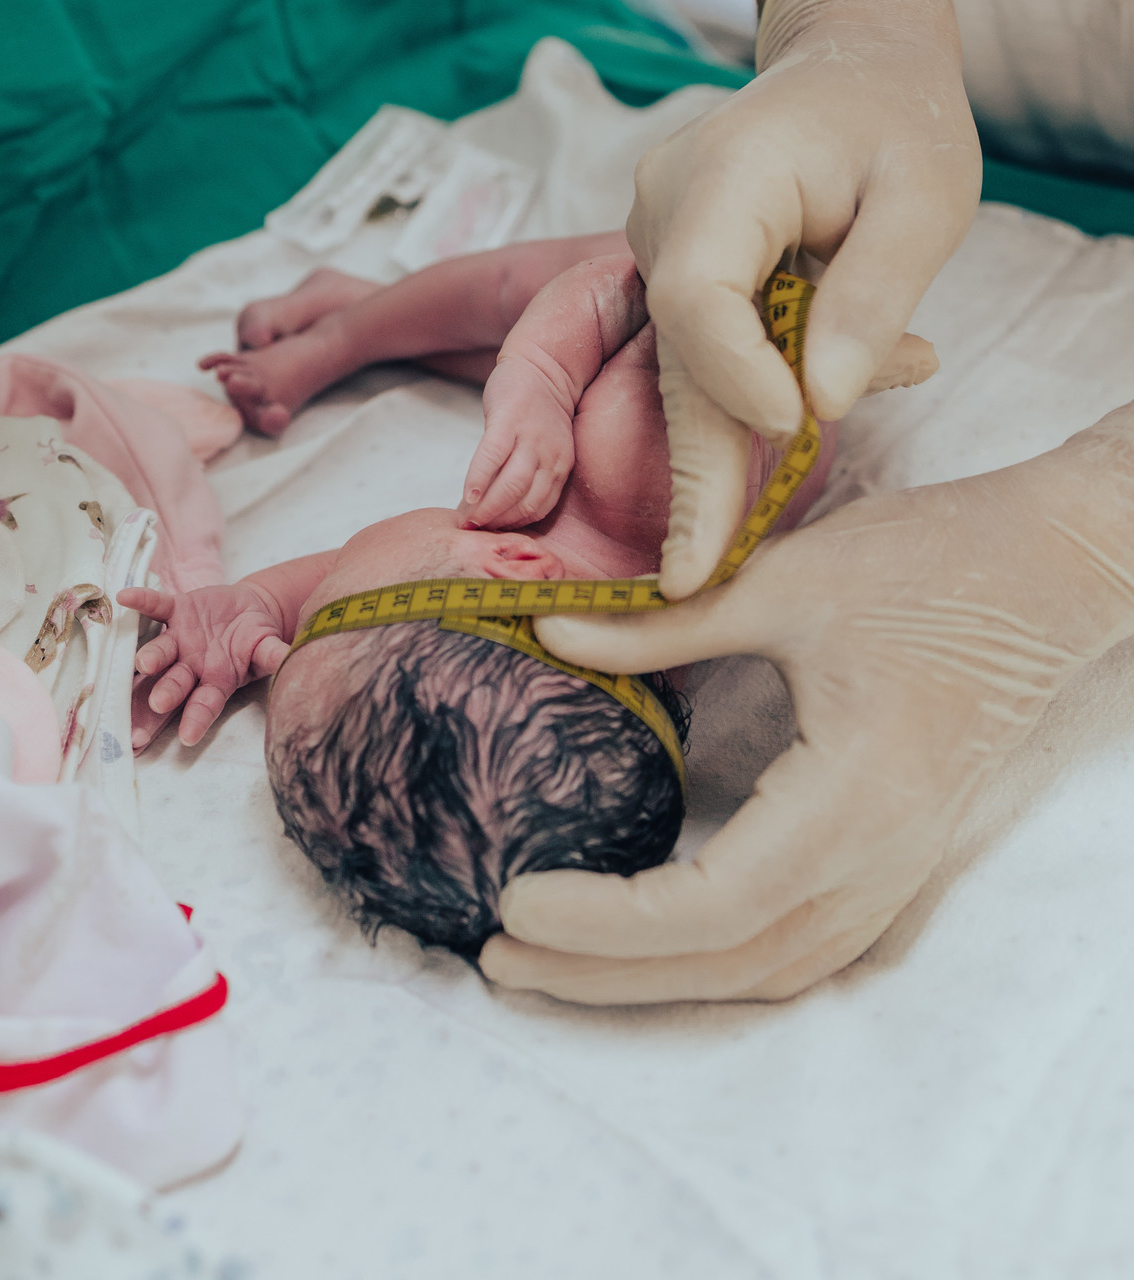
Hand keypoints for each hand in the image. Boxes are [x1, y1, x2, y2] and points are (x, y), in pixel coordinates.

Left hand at [118, 582, 290, 748]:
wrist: (249, 610)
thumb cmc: (258, 639)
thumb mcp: (268, 650)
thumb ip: (274, 658)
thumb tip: (291, 665)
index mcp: (216, 680)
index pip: (204, 704)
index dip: (197, 719)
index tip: (188, 738)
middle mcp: (191, 665)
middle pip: (176, 683)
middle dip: (167, 693)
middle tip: (158, 703)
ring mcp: (180, 639)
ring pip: (162, 649)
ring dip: (152, 655)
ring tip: (144, 661)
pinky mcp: (176, 611)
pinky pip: (157, 606)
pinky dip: (142, 602)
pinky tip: (125, 598)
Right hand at [457, 355, 575, 528]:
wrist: (543, 365)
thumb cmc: (536, 411)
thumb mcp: (547, 446)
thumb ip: (527, 473)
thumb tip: (487, 505)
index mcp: (560, 465)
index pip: (539, 508)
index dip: (514, 526)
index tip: (491, 534)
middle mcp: (550, 455)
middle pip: (526, 502)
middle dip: (498, 523)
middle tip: (475, 532)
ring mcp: (530, 437)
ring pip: (511, 485)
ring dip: (488, 508)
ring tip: (468, 520)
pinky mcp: (508, 420)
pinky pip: (492, 457)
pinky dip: (479, 480)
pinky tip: (467, 495)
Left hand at [478, 405, 1133, 1003]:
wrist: (1050, 573)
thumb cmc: (933, 566)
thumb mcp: (790, 580)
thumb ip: (665, 623)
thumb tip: (550, 633)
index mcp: (853, 798)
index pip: (713, 904)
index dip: (606, 920)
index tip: (515, 898)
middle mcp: (878, 860)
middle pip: (728, 963)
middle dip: (604, 974)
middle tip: (498, 960)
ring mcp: (895, 870)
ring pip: (764, 972)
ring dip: (656, 982)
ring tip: (554, 964)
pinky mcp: (896, 857)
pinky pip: (799, 950)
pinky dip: (718, 966)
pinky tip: (657, 948)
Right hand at [632, 0, 979, 595]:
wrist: (853, 64)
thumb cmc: (897, 119)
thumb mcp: (925, 197)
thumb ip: (872, 296)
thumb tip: (821, 404)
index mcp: (720, 177)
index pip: (697, 295)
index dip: (737, 373)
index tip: (797, 424)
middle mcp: (665, 214)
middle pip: (673, 354)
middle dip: (692, 468)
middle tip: (690, 577)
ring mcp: (661, 244)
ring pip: (684, 367)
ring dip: (726, 448)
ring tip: (714, 560)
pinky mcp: (678, 273)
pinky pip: (705, 353)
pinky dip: (752, 401)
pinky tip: (814, 420)